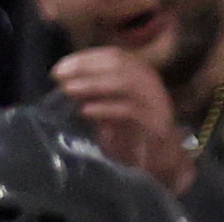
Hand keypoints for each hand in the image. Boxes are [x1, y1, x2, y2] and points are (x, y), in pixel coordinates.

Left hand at [48, 49, 194, 191]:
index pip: (112, 56)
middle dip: (84, 68)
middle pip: (117, 64)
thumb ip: (94, 93)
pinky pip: (128, 110)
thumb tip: (66, 80)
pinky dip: (104, 108)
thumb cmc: (134, 133)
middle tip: (60, 78)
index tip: (59, 69)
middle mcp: (151, 83)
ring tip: (68, 91)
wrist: (164, 162)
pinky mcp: (157, 124)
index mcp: (141, 74)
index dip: (84, 59)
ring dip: (91, 84)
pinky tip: (85, 111)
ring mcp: (157, 102)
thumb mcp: (111, 107)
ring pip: (123, 83)